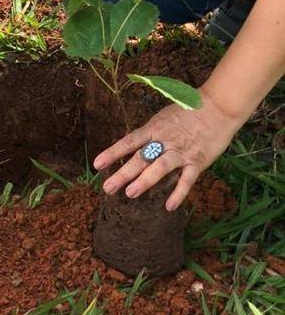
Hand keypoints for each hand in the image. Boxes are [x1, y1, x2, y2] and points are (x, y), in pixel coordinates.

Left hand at [92, 89, 241, 209]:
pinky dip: (179, 193)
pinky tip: (169, 207)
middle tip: (107, 188)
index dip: (112, 153)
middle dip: (123, 173)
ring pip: (160, 167)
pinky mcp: (198, 161)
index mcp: (154, 128)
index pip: (129, 142)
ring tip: (130, 193)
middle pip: (140, 157)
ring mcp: (181, 151)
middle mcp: (164, 140)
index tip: (97, 165)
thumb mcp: (164, 117)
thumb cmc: (188, 111)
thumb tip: (135, 144)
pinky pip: (187, 179)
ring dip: (145, 181)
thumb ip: (151, 133)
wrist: (217, 107)